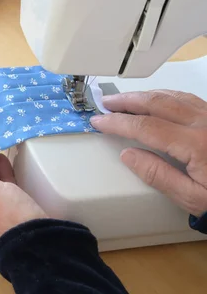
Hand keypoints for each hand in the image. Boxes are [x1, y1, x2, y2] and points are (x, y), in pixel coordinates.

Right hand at [90, 90, 206, 216]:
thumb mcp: (192, 197)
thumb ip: (158, 175)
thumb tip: (128, 155)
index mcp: (196, 144)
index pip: (146, 127)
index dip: (118, 122)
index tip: (98, 122)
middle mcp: (204, 123)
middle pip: (157, 103)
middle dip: (127, 101)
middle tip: (105, 103)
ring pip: (172, 96)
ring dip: (144, 95)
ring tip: (123, 100)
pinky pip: (187, 98)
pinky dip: (164, 96)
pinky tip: (154, 99)